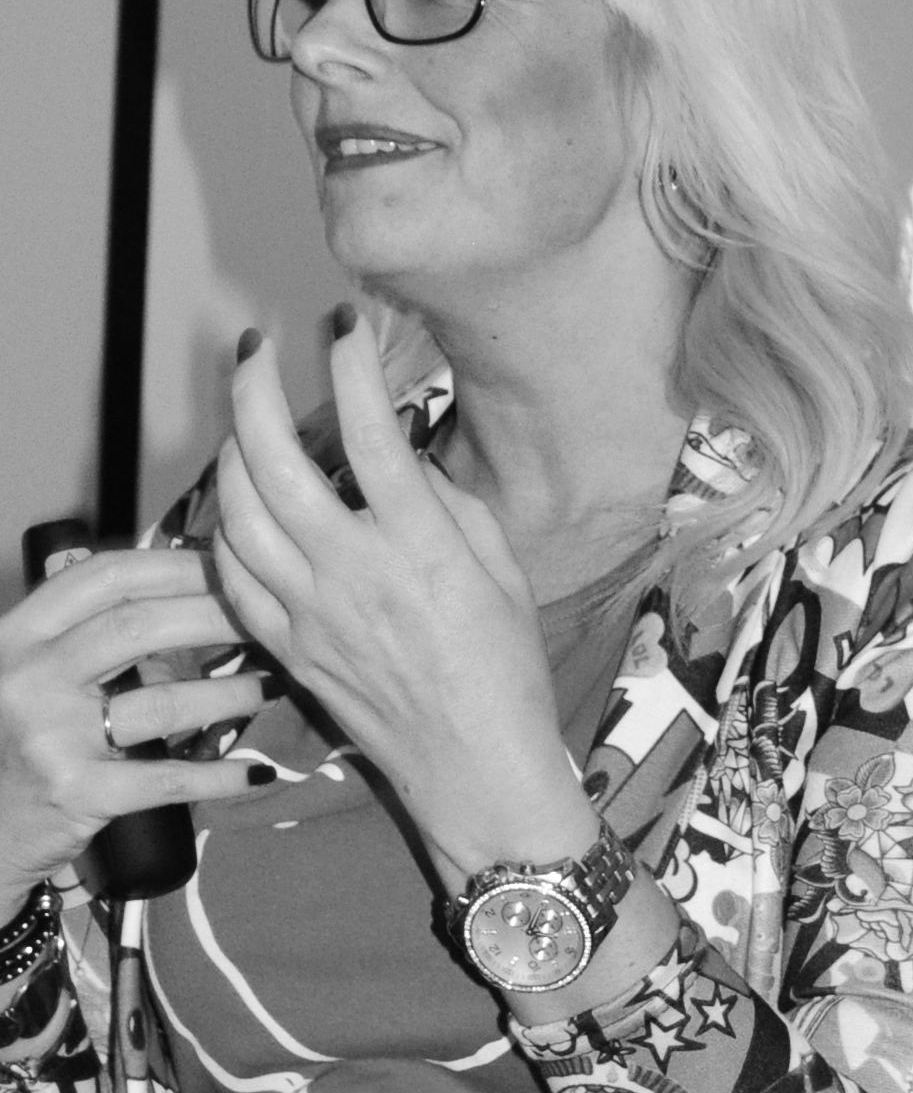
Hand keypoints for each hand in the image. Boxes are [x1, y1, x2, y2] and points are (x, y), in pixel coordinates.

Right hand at [0, 547, 270, 915]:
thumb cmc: (16, 743)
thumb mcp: (32, 675)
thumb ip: (87, 639)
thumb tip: (188, 602)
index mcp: (18, 636)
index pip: (104, 579)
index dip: (174, 566)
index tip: (229, 568)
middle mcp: (29, 678)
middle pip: (140, 627)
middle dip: (217, 617)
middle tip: (268, 623)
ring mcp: (52, 736)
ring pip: (164, 702)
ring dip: (233, 693)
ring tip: (274, 685)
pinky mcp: (77, 792)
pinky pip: (168, 779)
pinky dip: (221, 775)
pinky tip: (258, 772)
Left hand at [212, 315, 597, 881]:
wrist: (475, 768)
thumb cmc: (506, 673)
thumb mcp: (503, 574)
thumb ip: (450, 506)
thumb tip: (404, 460)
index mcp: (421, 547)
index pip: (369, 431)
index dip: (350, 364)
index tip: (345, 325)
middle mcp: (353, 570)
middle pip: (273, 456)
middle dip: (255, 386)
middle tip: (262, 349)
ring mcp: (309, 610)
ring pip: (236, 507)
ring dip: (230, 447)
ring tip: (244, 418)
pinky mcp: (285, 645)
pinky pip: (232, 571)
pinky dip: (226, 523)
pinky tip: (242, 500)